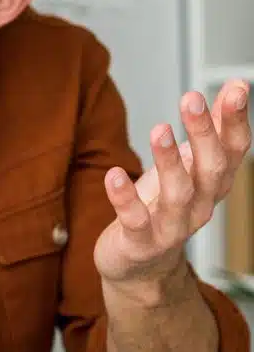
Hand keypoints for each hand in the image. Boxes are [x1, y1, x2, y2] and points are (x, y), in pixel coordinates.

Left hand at [94, 79, 250, 299]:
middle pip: (211, 169)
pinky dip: (125, 198)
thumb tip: (237, 85)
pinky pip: (135, 220)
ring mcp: (171, 227)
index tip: (236, 89)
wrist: (140, 266)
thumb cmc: (162, 205)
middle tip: (192, 98)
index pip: (234, 151)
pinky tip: (113, 174)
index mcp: (212, 184)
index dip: (235, 121)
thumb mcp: (188, 165)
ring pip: (178, 194)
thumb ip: (211, 128)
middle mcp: (200, 205)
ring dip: (169, 161)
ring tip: (159, 128)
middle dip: (204, 134)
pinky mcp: (140, 242)